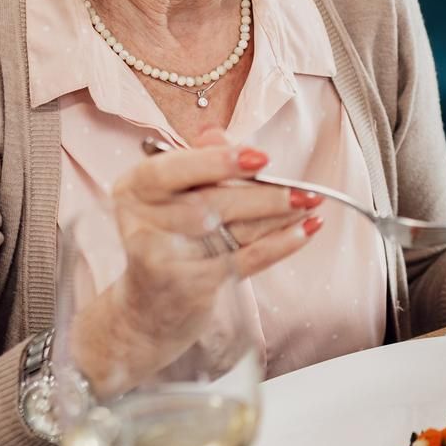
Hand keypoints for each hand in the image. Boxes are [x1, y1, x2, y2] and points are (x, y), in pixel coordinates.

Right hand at [73, 129, 324, 387]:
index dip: (216, 162)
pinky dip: (279, 245)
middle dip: (264, 195)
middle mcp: (141, 223)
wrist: (148, 310)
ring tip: (311, 203)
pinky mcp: (189, 287)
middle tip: (304, 189)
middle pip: (210, 203)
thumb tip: (218, 135)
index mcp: (134, 190)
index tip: (261, 157)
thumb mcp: (173, 197)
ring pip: (232, 230)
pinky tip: (305, 231)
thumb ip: (196, 164)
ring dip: (279, 216)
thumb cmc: (168, 241)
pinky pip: (244, 260)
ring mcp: (164, 258)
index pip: (171, 169)